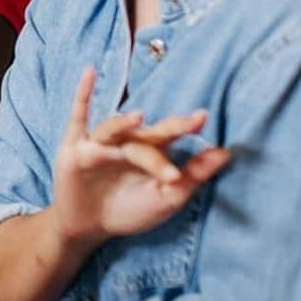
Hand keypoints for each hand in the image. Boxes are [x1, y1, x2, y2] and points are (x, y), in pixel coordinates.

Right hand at [51, 67, 232, 247]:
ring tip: (138, 118)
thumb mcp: (167, 198)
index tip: (202, 117)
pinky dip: (83, 94)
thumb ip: (193, 175)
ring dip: (123, 123)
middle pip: (144, 137)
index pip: (168, 135)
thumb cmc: (130, 211)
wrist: (90, 228)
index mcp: (148, 151)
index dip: (185, 126)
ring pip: (112, 130)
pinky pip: (78, 117)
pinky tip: (90, 72)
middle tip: (188, 125)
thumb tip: (226, 152)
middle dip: (164, 133)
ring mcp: (99, 143)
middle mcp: (125, 142)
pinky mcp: (74, 147)